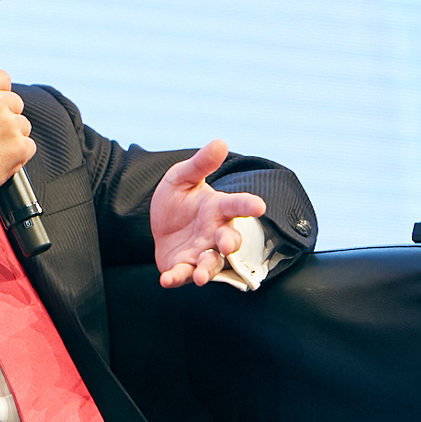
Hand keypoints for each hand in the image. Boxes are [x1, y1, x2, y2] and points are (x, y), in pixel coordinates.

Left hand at [150, 139, 266, 287]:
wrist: (161, 223)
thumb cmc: (179, 199)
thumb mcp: (183, 177)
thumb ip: (200, 164)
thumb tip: (219, 142)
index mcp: (217, 208)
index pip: (237, 205)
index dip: (248, 205)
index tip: (259, 205)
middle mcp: (213, 233)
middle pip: (229, 240)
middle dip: (230, 243)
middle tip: (226, 245)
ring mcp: (200, 252)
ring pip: (211, 263)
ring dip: (207, 270)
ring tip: (201, 276)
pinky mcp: (183, 266)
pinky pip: (182, 274)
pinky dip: (176, 278)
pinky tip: (166, 280)